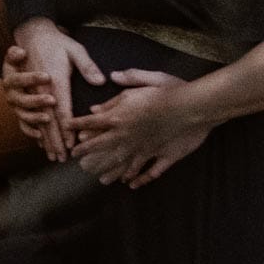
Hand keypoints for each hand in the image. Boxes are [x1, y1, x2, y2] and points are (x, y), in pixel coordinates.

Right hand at [11, 19, 104, 162]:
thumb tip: (101, 81)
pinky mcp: (25, 94)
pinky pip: (26, 117)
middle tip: (61, 159)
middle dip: (56, 142)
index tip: (71, 145)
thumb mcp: (75, 50)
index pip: (62, 111)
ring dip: (45, 140)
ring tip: (52, 156)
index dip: (67, 129)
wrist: (33, 35)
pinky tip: (40, 143)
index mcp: (56, 81)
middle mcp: (41, 91)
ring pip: (38, 122)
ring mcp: (31, 94)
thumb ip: (88, 66)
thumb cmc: (57, 43)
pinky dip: (34, 131)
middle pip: (49, 122)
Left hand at [66, 70, 198, 184]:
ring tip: (100, 178)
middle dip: (87, 151)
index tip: (67, 129)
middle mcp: (128, 136)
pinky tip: (131, 184)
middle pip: (102, 145)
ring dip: (110, 171)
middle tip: (75, 157)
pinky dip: (140, 179)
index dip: (78, 126)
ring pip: (122, 163)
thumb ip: (128, 81)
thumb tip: (112, 79)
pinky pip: (149, 172)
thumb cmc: (173, 90)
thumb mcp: (148, 79)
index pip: (93, 122)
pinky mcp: (162, 157)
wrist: (196, 107)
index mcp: (121, 116)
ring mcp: (145, 149)